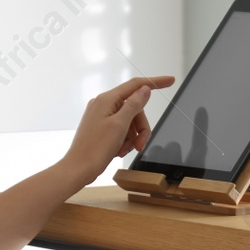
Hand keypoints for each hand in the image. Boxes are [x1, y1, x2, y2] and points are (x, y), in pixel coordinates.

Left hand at [58, 75, 176, 188]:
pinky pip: (121, 129)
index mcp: (107, 100)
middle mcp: (103, 104)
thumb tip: (145, 89)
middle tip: (141, 144)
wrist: (79, 168)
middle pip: (135, 109)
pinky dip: (125, 140)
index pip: (136, 85)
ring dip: (133, 137)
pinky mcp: (101, 127)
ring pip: (130, 121)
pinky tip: (119, 150)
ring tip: (126, 150)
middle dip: (141, 127)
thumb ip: (134, 105)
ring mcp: (101, 116)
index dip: (155, 82)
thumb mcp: (120, 125)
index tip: (171, 80)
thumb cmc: (95, 148)